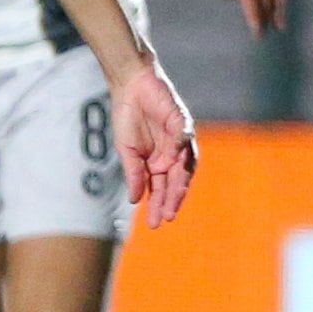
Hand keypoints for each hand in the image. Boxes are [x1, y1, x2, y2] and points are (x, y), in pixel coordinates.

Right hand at [112, 64, 197, 227]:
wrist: (130, 87)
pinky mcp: (182, 123)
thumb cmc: (127, 117)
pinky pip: (186, 137)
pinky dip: (182, 146)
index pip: (160, 189)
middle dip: (171, 200)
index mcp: (156, 163)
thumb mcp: (127, 151)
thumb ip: (134, 174)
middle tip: (167, 218)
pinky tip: (175, 159)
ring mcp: (178, 141)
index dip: (158, 206)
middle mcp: (170, 155)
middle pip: (174, 182)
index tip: (154, 224)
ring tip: (174, 199)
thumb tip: (135, 200)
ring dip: (180, 183)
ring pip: (185, 166)